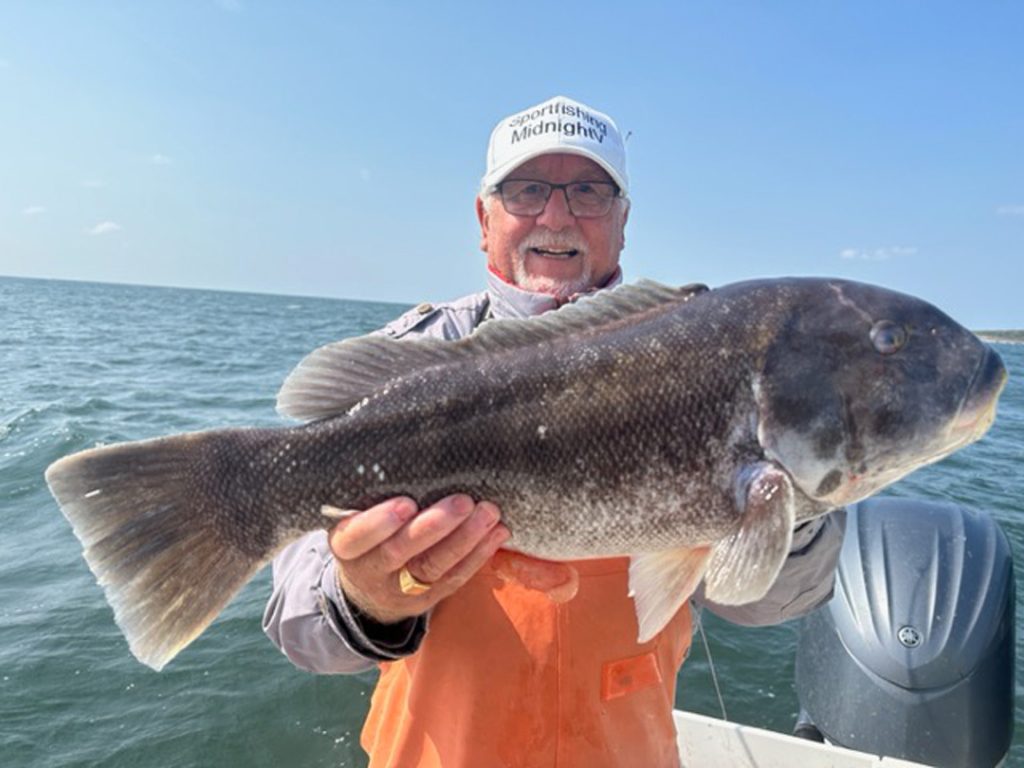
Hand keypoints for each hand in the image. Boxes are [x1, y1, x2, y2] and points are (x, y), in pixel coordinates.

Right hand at [328, 494, 509, 623]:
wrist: (369, 587)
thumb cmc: (368, 535)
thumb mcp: (356, 519)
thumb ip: (374, 498)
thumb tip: (417, 454)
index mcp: (346, 546)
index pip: (357, 537)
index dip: (380, 523)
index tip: (407, 503)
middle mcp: (370, 571)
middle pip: (399, 552)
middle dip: (434, 526)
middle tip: (463, 502)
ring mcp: (399, 589)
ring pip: (432, 566)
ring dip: (465, 539)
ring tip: (488, 513)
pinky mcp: (427, 599)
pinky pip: (454, 578)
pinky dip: (478, 555)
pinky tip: (497, 533)